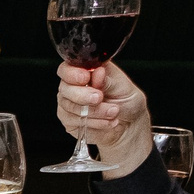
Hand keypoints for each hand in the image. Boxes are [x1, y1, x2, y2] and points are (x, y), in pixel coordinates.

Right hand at [56, 61, 153, 176]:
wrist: (129, 124)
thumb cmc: (127, 101)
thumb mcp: (123, 87)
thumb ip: (107, 80)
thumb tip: (97, 71)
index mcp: (87, 72)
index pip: (68, 68)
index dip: (72, 73)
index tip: (86, 78)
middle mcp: (75, 87)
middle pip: (65, 88)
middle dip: (82, 95)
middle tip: (99, 98)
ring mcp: (69, 104)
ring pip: (69, 106)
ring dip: (94, 111)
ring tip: (113, 112)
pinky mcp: (69, 120)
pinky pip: (74, 121)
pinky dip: (93, 122)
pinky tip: (107, 121)